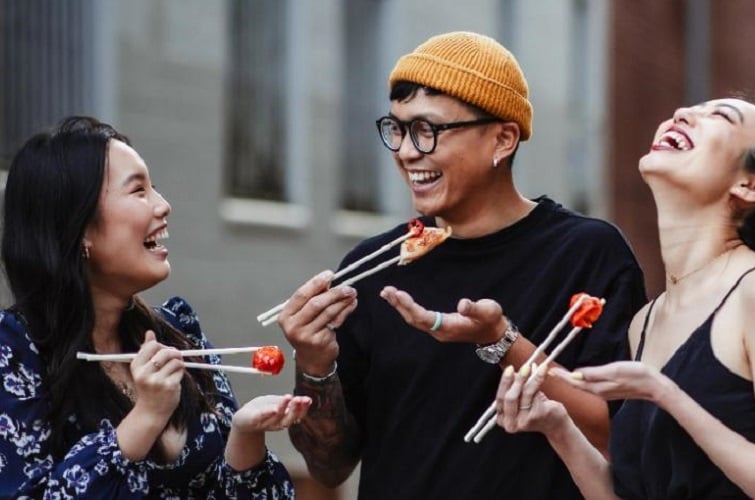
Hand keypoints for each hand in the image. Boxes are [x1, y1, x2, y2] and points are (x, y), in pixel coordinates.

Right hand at [130, 330, 184, 420]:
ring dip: (179, 364)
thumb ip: (147, 350)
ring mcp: (156, 381)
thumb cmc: (148, 388)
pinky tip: (175, 380)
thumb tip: (149, 332)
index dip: (162, 346)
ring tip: (174, 371)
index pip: (152, 345)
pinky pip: (180, 371)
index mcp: (136, 366)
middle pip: (166, 351)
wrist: (150, 411)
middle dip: (174, 353)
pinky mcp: (168, 386)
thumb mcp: (143, 369)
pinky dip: (180, 373)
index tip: (165, 352)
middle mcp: (144, 373)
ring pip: (176, 361)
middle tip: (175, 359)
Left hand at [232, 394, 311, 432]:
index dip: (303, 409)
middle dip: (294, 410)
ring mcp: (264, 423)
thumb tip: (307, 400)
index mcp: (283, 418)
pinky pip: (260, 418)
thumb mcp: (278, 403)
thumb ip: (291, 402)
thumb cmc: (262, 409)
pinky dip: (267, 414)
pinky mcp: (253, 421)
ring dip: (283, 408)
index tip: (307, 400)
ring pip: (276, 418)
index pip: (296, 415)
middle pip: (287, 419)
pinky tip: (273, 409)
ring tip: (288, 398)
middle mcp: (276, 423)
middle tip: (298, 400)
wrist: (243, 418)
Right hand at [278, 270, 356, 375]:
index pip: (301, 295)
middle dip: (334, 292)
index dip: (316, 283)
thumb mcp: (304, 316)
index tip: (329, 274)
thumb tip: (328, 282)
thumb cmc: (307, 332)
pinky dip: (345, 311)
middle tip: (347, 286)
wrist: (312, 360)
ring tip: (352, 293)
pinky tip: (351, 304)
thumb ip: (313, 299)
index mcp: (286, 316)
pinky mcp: (320, 341)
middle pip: (315, 303)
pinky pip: (336, 321)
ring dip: (342, 301)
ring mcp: (307, 335)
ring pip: (328, 312)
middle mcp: (293, 326)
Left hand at [380, 286, 505, 343]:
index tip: (399, 295)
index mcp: (449, 327)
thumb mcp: (488, 311)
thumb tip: (463, 304)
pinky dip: (406, 307)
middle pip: (414, 319)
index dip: (410, 307)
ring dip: (400, 306)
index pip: (424, 318)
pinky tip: (399, 300)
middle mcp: (439, 331)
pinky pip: (417, 317)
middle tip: (387, 291)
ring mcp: (437, 330)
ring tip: (387, 293)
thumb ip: (474, 308)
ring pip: (414, 319)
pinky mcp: (437, 326)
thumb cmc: (491, 319)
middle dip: (400, 305)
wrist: (493, 333)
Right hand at [495, 363, 568, 435]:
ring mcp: (524, 421)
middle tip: (524, 367)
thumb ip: (514, 387)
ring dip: (531, 377)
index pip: (500, 398)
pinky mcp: (537, 416)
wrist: (555, 424)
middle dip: (517, 379)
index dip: (505, 382)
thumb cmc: (537, 409)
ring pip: (525, 393)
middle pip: (510, 397)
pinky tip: (542, 373)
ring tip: (537, 367)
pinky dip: (538, 380)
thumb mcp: (522, 398)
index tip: (510, 368)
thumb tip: (512, 371)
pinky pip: (536, 394)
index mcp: (503, 420)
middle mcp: (511, 424)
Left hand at [549, 361, 670, 402]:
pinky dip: (580, 380)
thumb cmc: (636, 375)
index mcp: (597, 387)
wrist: (655, 386)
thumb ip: (594, 373)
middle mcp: (598, 392)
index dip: (560, 376)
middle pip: (575, 384)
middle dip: (562, 378)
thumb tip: (575, 374)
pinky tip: (578, 376)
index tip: (548, 370)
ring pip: (582, 385)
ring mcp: (604, 392)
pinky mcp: (609, 390)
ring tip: (559, 373)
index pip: (573, 381)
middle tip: (548, 370)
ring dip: (570, 379)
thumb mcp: (614, 370)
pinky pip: (589, 385)